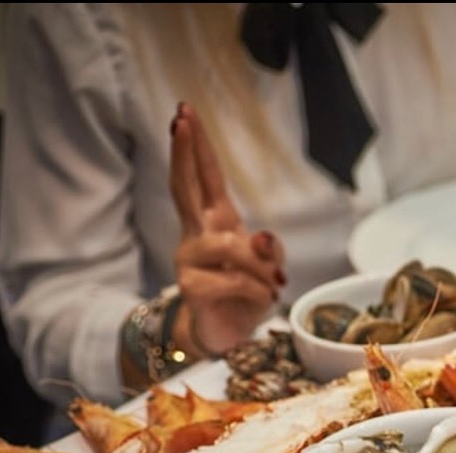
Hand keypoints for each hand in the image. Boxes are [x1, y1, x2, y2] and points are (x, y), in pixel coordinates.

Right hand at [168, 102, 284, 356]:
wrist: (228, 336)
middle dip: (184, 153)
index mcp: (217, 223)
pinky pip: (232, 281)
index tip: (185, 112)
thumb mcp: (270, 269)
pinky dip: (256, 290)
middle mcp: (197, 235)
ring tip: (275, 283)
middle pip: (185, 188)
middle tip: (180, 120)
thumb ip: (271, 251)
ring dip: (259, 265)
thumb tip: (263, 236)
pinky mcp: (192, 288)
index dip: (196, 148)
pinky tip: (263, 298)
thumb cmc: (247, 295)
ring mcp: (189, 261)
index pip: (205, 178)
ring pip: (228, 246)